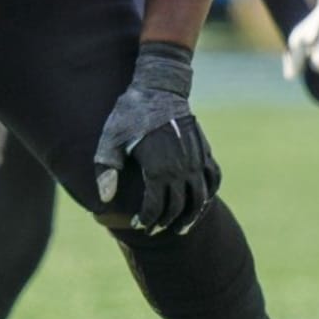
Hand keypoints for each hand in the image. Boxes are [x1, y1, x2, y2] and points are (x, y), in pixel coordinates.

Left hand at [94, 41, 220, 234]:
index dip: (146, 219)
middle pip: (178, 207)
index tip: (138, 224)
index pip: (155, 207)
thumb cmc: (130, 114)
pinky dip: (210, 193)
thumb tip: (104, 198)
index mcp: (158, 168)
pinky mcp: (204, 150)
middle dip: (165, 222)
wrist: (159, 88)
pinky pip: (214, 178)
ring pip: (200, 198)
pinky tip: (202, 202)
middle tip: (155, 229)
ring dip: (192, 216)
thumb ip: (106, 169)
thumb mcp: (111, 140)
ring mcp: (196, 160)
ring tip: (181, 227)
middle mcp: (181, 168)